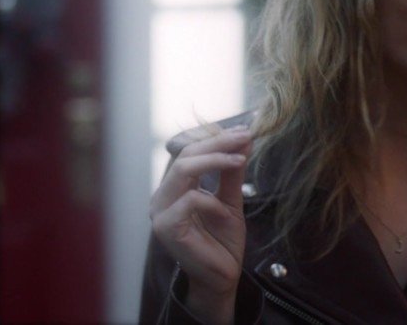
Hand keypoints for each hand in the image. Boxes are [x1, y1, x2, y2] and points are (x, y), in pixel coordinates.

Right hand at [150, 126, 251, 323]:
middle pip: (186, 154)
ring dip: (215, 160)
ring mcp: (161, 212)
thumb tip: (244, 139)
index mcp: (175, 187)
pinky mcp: (166, 228)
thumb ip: (233, 171)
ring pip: (183, 169)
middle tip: (245, 137)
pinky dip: (212, 200)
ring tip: (240, 159)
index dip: (216, 138)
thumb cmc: (223, 239)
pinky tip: (224, 211)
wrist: (223, 274)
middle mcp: (163, 196)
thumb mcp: (231, 198)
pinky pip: (190, 200)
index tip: (244, 131)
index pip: (190, 151)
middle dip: (218, 142)